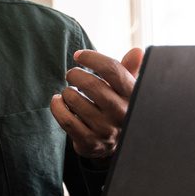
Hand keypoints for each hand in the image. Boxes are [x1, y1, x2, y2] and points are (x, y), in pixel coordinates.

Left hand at [50, 47, 143, 163]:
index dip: (92, 58)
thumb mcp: (127, 89)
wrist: (118, 144)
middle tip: (71, 74)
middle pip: (90, 84)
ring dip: (66, 92)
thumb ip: (129, 69)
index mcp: (132, 95)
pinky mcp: (90, 142)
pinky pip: (65, 119)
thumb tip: (137, 51)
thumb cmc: (118, 107)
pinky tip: (58, 101)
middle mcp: (121, 113)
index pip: (112, 69)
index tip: (78, 55)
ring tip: (69, 93)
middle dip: (75, 75)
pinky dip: (56, 106)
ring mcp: (106, 130)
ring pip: (74, 100)